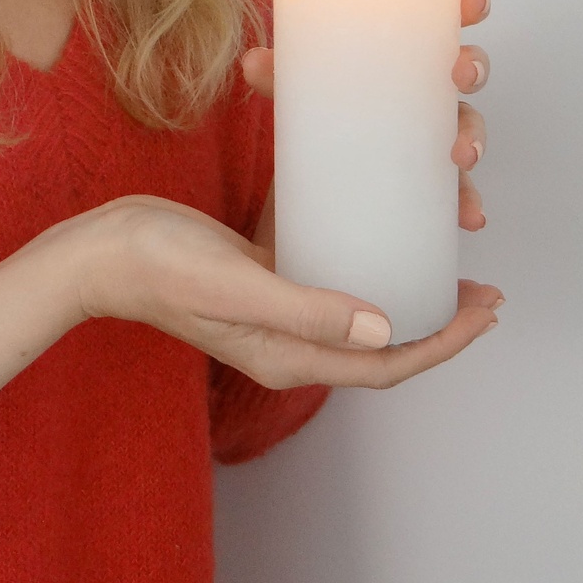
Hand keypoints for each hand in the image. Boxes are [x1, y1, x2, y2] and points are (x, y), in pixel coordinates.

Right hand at [74, 196, 500, 389]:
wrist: (99, 249)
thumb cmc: (158, 268)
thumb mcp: (236, 287)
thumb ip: (307, 310)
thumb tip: (384, 328)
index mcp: (288, 356)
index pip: (385, 364)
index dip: (442, 341)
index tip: (483, 308)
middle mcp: (290, 338)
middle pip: (383, 338)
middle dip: (437, 316)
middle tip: (480, 282)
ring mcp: (278, 304)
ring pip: (360, 301)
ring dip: (404, 279)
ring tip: (442, 246)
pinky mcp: (265, 270)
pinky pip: (329, 267)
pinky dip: (362, 248)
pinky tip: (380, 217)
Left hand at [242, 0, 492, 239]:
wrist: (315, 161)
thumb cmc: (326, 100)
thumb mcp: (300, 85)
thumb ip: (278, 75)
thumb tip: (252, 63)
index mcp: (407, 48)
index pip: (446, 16)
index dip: (468, 2)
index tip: (470, 2)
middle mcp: (428, 86)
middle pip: (466, 67)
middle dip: (474, 66)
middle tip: (459, 75)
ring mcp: (432, 130)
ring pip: (467, 125)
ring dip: (473, 137)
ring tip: (461, 155)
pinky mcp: (426, 174)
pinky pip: (457, 186)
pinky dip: (467, 201)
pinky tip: (470, 216)